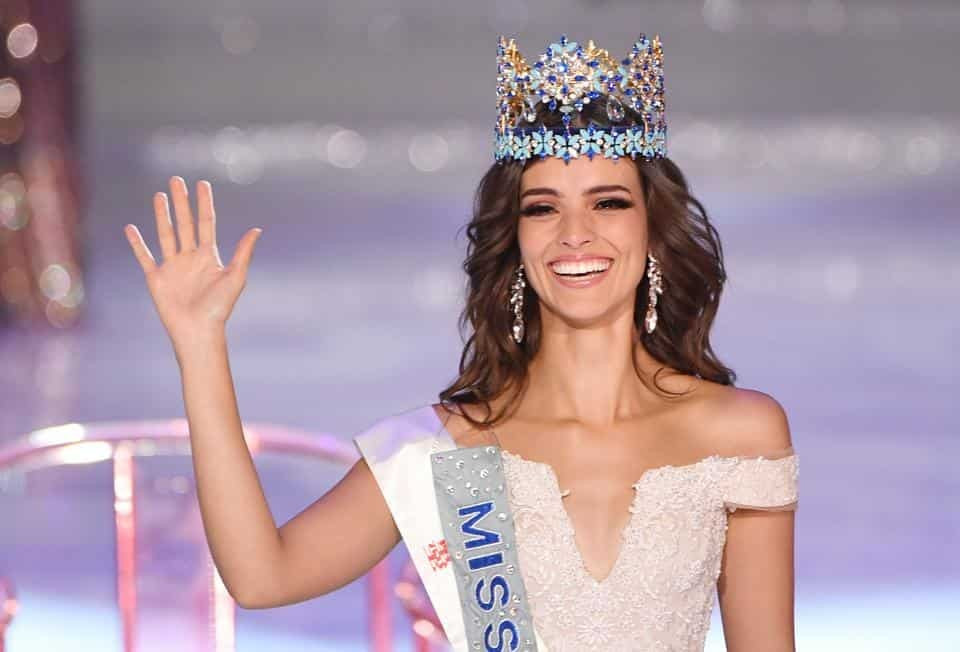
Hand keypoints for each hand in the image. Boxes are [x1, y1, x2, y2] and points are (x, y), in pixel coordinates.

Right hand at [124, 176, 261, 344]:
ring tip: (159, 195)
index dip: (204, 203)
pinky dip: (136, 243)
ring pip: (166, 234)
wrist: (198, 331)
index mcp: (209, 256)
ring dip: (162, 215)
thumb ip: (243, 252)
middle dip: (181, 201)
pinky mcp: (156, 278)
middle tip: (176, 179)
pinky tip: (131, 228)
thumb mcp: (235, 276)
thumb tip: (258, 229)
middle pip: (185, 223)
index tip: (202, 183)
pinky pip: (144, 257)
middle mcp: (190, 258)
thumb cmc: (220, 307)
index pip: (206, 223)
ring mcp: (172, 266)